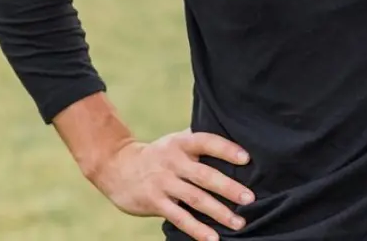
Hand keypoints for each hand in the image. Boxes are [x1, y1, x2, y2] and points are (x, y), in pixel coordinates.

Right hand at [89, 129, 253, 240]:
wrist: (117, 167)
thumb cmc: (158, 154)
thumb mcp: (176, 141)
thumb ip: (199, 140)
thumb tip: (234, 135)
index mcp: (181, 143)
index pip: (207, 142)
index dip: (226, 149)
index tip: (246, 159)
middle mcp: (173, 162)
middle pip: (204, 175)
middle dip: (228, 188)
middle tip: (250, 198)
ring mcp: (163, 183)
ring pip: (195, 199)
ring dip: (218, 212)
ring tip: (238, 222)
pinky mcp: (155, 202)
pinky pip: (179, 217)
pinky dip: (197, 229)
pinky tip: (213, 238)